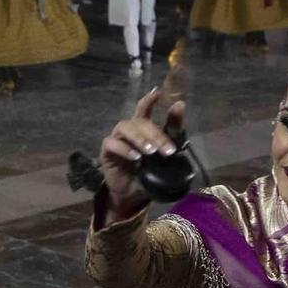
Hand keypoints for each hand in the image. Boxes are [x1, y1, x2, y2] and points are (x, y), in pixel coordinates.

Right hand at [99, 87, 185, 220]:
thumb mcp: (166, 153)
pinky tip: (136, 158)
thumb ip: (173, 131)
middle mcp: (129, 130)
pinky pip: (112, 144)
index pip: (144, 108)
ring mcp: (117, 139)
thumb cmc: (149, 172)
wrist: (134, 194)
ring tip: (150, 151)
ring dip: (140, 138)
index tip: (158, 92)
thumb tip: (180, 105)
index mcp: (142, 128)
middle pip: (140, 121)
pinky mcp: (107, 152)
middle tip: (168, 150)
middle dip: (155, 134)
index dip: (149, 99)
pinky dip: (125, 149)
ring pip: (126, 128)